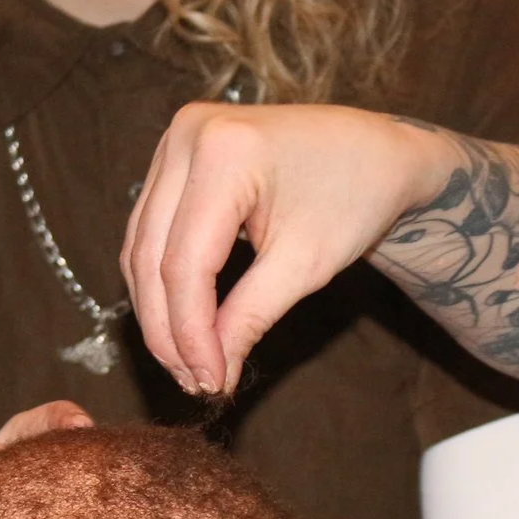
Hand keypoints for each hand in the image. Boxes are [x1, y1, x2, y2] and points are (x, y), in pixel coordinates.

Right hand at [121, 103, 454, 394]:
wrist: (377, 153)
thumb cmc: (356, 198)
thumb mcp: (306, 265)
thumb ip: (248, 318)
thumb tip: (210, 375)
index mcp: (225, 152)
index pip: (185, 264)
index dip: (190, 332)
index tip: (209, 380)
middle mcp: (187, 137)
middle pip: (152, 258)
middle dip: (168, 330)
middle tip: (192, 379)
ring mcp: (174, 143)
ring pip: (140, 251)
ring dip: (156, 313)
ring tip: (185, 361)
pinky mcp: (171, 159)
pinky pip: (147, 235)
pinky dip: (159, 283)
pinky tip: (179, 323)